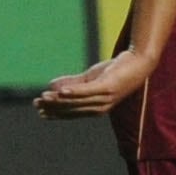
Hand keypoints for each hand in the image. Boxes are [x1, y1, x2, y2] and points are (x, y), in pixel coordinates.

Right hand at [36, 45, 155, 116]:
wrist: (138, 62)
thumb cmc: (116, 70)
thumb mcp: (91, 78)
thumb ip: (73, 83)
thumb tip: (53, 86)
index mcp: (96, 107)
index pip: (72, 113)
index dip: (56, 112)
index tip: (40, 111)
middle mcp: (100, 107)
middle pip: (72, 109)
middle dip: (53, 107)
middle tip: (37, 104)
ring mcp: (105, 97)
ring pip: (77, 101)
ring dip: (59, 100)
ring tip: (45, 97)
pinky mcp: (107, 86)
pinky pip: (88, 91)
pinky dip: (74, 92)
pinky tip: (62, 91)